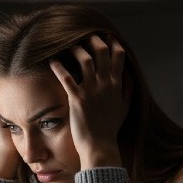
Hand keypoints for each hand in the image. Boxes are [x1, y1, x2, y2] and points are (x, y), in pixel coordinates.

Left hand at [50, 35, 126, 168]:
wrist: (100, 147)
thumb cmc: (110, 129)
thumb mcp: (124, 108)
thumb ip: (128, 91)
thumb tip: (130, 77)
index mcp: (117, 85)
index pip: (118, 56)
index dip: (112, 43)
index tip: (106, 36)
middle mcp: (105, 85)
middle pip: (102, 52)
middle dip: (94, 40)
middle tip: (85, 36)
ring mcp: (91, 91)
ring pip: (85, 60)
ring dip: (77, 49)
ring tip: (69, 45)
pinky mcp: (77, 99)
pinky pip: (66, 77)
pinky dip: (59, 66)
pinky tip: (52, 60)